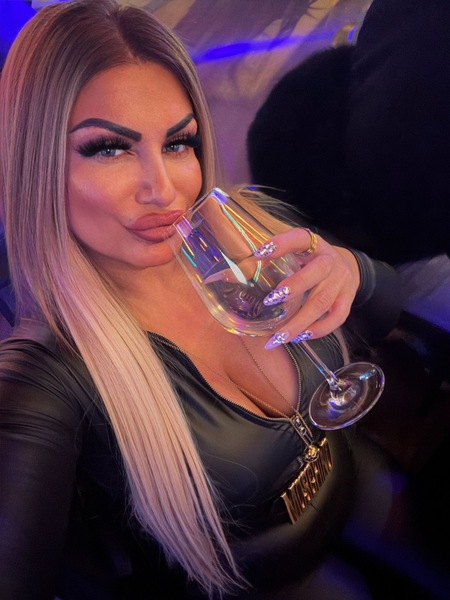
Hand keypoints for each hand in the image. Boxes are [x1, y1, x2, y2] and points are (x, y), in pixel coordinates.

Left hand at [255, 228, 359, 343]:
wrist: (347, 266)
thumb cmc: (311, 260)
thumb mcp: (296, 251)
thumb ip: (272, 258)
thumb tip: (232, 274)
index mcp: (314, 244)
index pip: (299, 238)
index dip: (281, 244)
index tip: (259, 253)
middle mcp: (330, 261)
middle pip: (316, 273)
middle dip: (294, 287)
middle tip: (270, 301)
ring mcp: (341, 281)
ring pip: (322, 302)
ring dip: (300, 321)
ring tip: (279, 337)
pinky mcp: (347, 299)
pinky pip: (336, 317)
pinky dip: (319, 330)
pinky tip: (300, 337)